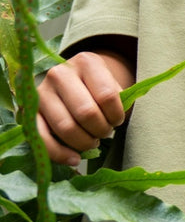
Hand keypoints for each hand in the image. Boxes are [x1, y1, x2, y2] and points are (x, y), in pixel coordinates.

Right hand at [35, 49, 133, 165]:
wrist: (73, 80)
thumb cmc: (97, 86)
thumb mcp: (112, 83)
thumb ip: (118, 100)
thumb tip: (114, 121)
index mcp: (87, 62)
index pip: (107, 95)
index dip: (116, 115)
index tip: (118, 121)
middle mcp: (60, 74)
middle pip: (86, 112)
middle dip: (101, 130)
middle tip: (105, 133)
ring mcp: (41, 93)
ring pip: (66, 127)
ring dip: (84, 142)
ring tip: (93, 142)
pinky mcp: (29, 112)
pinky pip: (42, 139)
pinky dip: (60, 154)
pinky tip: (75, 158)